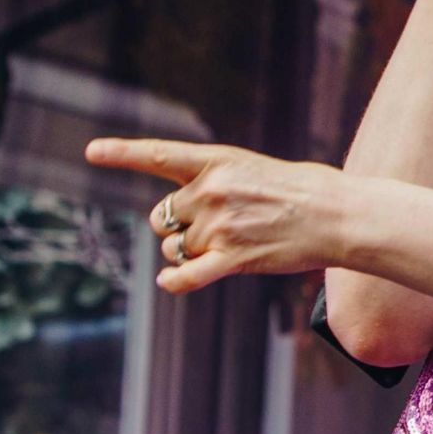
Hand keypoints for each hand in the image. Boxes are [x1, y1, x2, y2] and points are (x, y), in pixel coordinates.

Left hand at [84, 137, 349, 293]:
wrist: (340, 214)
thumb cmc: (305, 189)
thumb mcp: (256, 169)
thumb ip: (218, 183)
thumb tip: (186, 215)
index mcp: (217, 162)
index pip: (159, 155)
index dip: (122, 153)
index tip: (92, 152)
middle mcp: (212, 192)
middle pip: (162, 217)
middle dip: (176, 226)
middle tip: (208, 228)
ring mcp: (221, 227)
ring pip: (175, 248)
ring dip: (187, 253)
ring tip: (224, 247)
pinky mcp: (234, 259)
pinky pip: (188, 276)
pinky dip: (175, 281)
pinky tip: (169, 281)